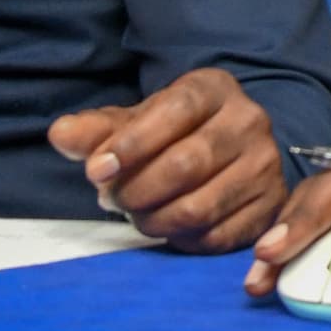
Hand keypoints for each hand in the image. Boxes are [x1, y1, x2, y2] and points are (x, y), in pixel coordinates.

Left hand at [48, 68, 288, 253]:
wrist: (228, 152)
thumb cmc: (172, 135)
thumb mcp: (135, 124)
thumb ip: (96, 130)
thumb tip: (61, 134)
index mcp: (214, 89)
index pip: (174, 110)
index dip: (131, 144)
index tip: (97, 170)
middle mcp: (248, 121)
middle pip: (186, 164)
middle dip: (136, 190)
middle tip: (114, 200)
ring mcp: (265, 165)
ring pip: (200, 207)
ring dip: (154, 220)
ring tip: (138, 215)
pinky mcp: (269, 207)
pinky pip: (217, 237)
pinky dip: (182, 240)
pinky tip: (168, 228)